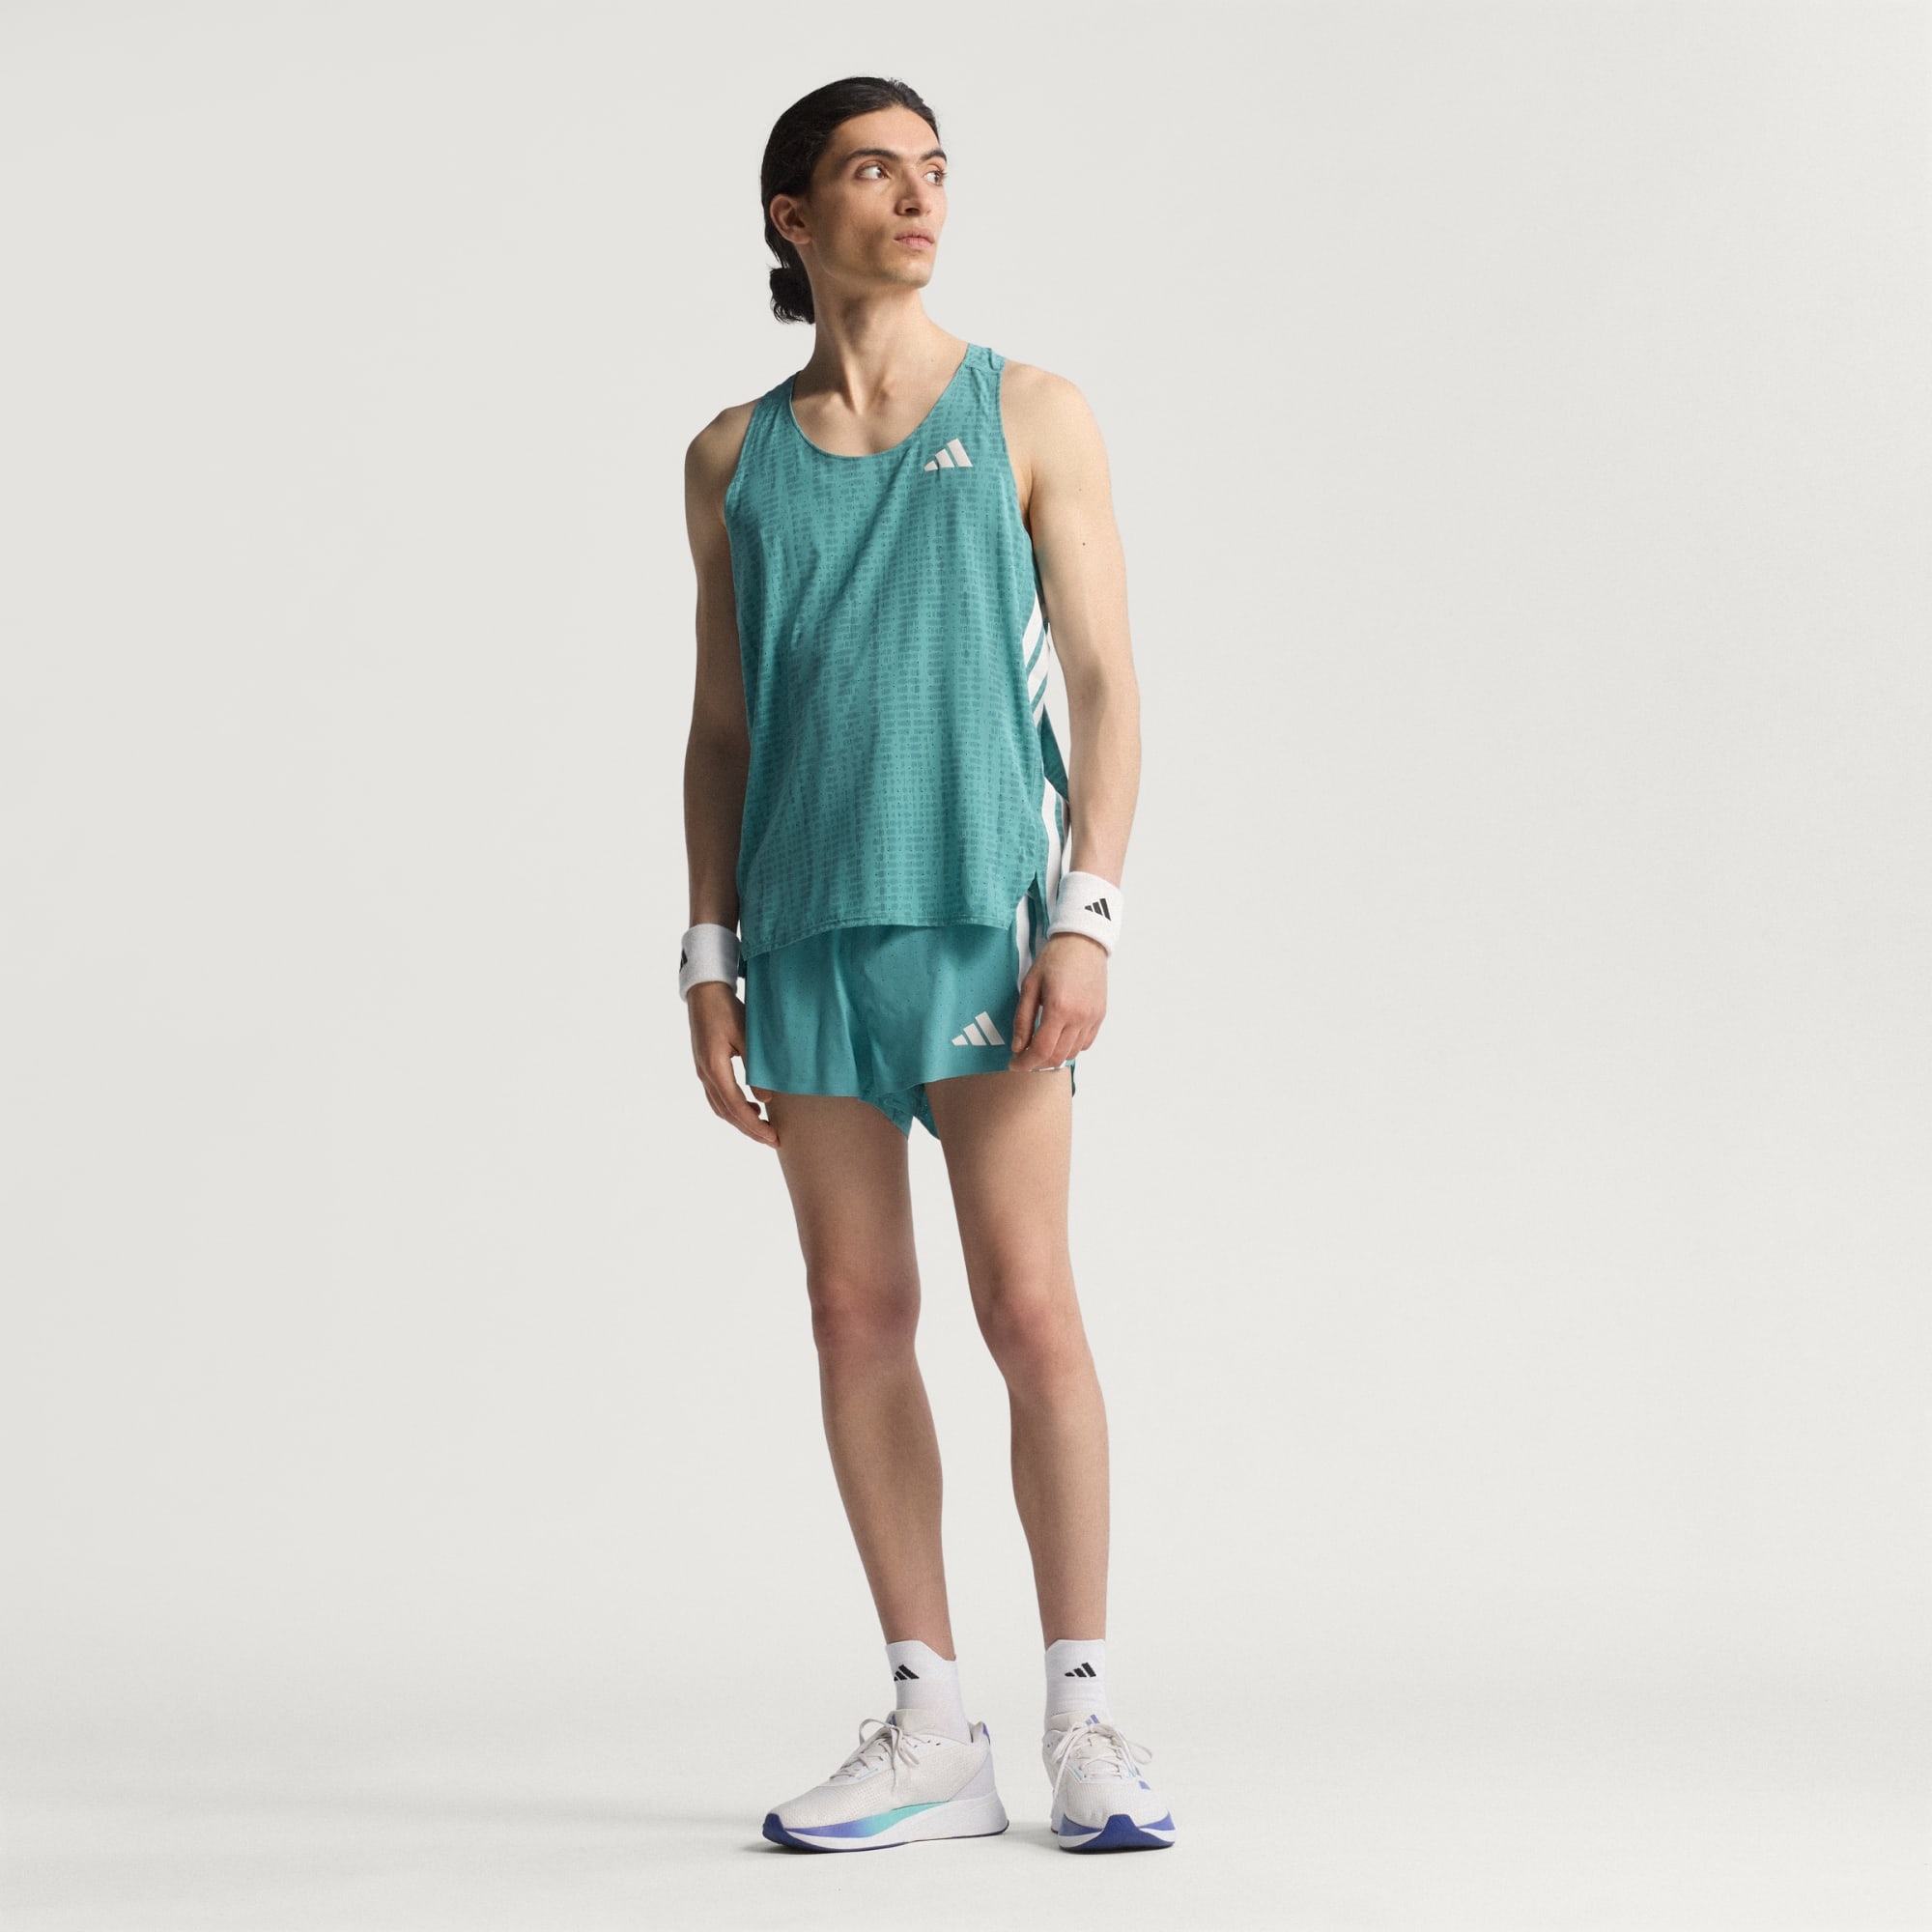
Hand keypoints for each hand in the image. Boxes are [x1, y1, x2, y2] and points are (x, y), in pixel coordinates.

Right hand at [687, 981, 779, 1146]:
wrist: (704, 992)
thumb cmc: (727, 1010)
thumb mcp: (746, 1035)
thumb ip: (756, 1067)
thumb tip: (766, 1099)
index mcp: (714, 1068)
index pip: (735, 1107)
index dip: (754, 1125)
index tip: (773, 1137)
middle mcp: (705, 1075)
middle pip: (727, 1113)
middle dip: (750, 1130)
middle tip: (773, 1141)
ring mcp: (702, 1072)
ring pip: (720, 1108)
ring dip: (741, 1122)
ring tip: (763, 1129)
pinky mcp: (705, 1067)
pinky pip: (717, 1098)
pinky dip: (733, 1109)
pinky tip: (749, 1107)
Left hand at [1009, 931, 1106, 1072]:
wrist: (1082, 942)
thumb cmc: (1054, 959)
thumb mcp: (1029, 986)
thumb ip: (1022, 1019)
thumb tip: (1018, 1047)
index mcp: (1059, 1008)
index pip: (1042, 1050)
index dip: (1025, 1062)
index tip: (1014, 1064)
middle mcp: (1079, 1017)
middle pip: (1058, 1057)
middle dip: (1037, 1062)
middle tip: (1023, 1055)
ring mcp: (1093, 1018)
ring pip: (1072, 1053)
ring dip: (1054, 1055)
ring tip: (1041, 1044)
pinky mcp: (1100, 1016)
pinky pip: (1085, 1043)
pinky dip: (1070, 1046)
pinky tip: (1059, 1036)